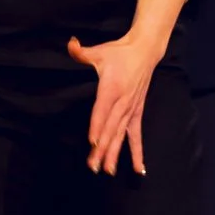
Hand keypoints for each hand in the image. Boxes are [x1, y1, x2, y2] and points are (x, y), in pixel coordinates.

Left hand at [65, 30, 164, 174]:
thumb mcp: (100, 51)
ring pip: (121, 135)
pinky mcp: (136, 113)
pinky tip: (138, 170)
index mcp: (111, 88)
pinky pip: (137, 136)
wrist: (144, 52)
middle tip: (94, 166)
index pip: (102, 110)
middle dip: (102, 148)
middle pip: (111, 128)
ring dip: (114, 154)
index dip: (97, 126)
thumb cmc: (119, 52)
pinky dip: (137, 153)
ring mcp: (131, 110)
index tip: (93, 142)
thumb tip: (70, 43)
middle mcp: (122, 103)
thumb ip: (82, 52)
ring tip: (108, 171)